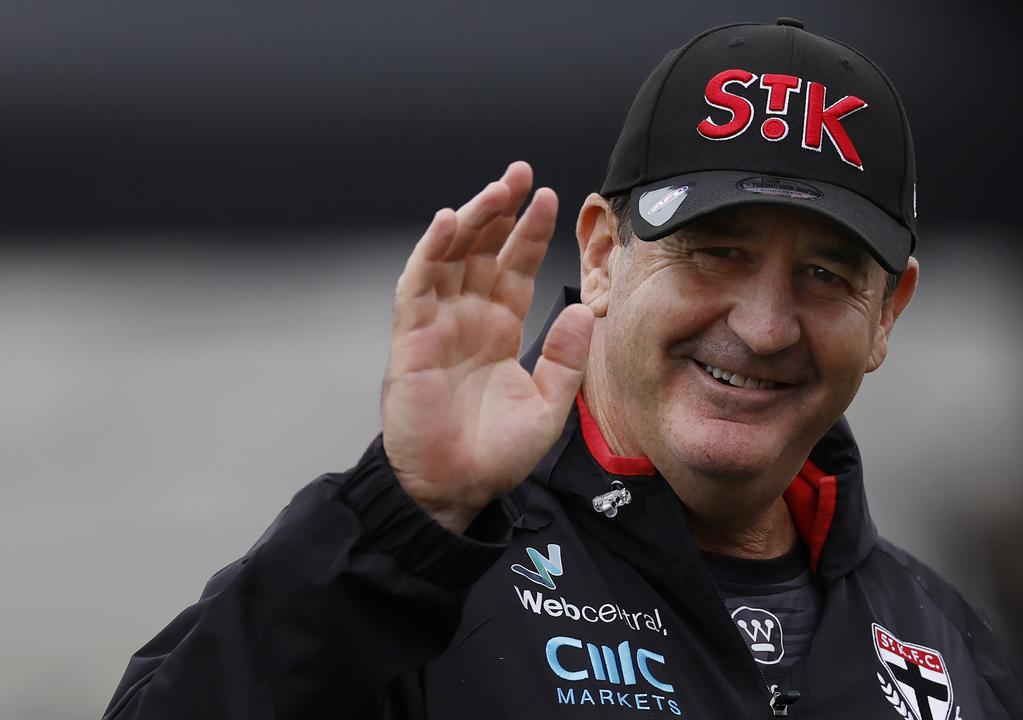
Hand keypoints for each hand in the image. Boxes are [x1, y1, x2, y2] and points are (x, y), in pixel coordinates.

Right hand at [381, 162, 594, 532]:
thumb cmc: (495, 454)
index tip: (552, 198)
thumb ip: (566, 358)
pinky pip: (418, 286)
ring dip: (471, 219)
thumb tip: (583, 306)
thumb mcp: (548, 406)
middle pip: (483, 250)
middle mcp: (468, 318)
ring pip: (451, 257)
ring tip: (496, 189)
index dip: (530, 232)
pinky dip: (431, 251)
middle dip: (500, 210)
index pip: (516, 267)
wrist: (454, 490)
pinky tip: (450, 222)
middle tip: (520, 172)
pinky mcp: (411, 339)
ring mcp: (438, 324)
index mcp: (501, 329)